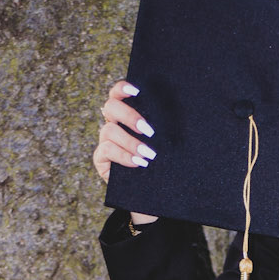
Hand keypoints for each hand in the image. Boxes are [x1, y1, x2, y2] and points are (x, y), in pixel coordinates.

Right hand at [94, 81, 157, 224]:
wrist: (156, 191)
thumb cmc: (163, 162)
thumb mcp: (166, 141)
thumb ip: (164, 124)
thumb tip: (178, 107)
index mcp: (127, 114)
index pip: (118, 93)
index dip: (123, 88)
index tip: (137, 91)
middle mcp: (113, 124)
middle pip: (110, 107)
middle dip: (129, 116)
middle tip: (149, 130)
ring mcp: (105, 141)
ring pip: (109, 130)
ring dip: (130, 141)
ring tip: (149, 154)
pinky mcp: (100, 159)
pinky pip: (106, 150)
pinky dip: (124, 156)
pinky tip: (139, 163)